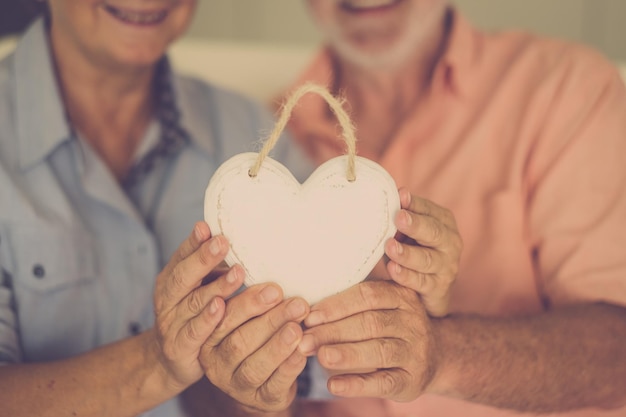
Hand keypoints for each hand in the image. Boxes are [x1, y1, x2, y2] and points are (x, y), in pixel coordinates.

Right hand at [152, 221, 243, 390]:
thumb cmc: (193, 315)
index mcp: (171, 280)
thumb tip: (242, 241)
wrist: (171, 360)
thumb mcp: (199, 288)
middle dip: (204, 258)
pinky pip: (193, 332)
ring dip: (217, 287)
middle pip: (184, 276)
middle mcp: (167, 299)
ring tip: (238, 273)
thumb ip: (213, 268)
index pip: (181, 256)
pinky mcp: (178, 347)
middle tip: (223, 242)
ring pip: (193, 302)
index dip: (193, 242)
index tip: (208, 227)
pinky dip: (206, 320)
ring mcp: (170, 323)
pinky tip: (221, 307)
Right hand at [199, 286, 309, 411]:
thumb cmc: (255, 336)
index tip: (272, 287)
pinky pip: (274, 384)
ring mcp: (237, 385)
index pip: (224, 318)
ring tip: (297, 327)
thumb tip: (266, 268)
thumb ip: (249, 299)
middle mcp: (217, 363)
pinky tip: (302, 350)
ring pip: (255, 365)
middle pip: (240, 341)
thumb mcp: (245, 317)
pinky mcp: (261, 400)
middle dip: (270, 320)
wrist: (263, 381)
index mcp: (208, 338)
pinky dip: (289, 366)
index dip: (248, 302)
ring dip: (278, 344)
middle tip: (296, 303)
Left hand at [298, 280, 437, 401]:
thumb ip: (353, 302)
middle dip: (333, 331)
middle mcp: (412, 321)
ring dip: (346, 354)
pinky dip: (357, 385)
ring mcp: (414, 352)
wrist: (436, 356)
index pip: (367, 295)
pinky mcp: (412, 380)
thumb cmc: (393, 326)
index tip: (310, 316)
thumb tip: (306, 308)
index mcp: (401, 296)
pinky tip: (334, 385)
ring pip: (378, 351)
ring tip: (320, 356)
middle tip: (305, 339)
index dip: (337, 305)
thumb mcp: (383, 306)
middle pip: (370, 323)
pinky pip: (383, 382)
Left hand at [384, 188, 462, 316]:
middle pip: (434, 232)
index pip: (430, 210)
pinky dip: (406, 276)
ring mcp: (446, 267)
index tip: (399, 196)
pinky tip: (393, 269)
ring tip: (390, 246)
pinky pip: (421, 281)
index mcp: (444, 223)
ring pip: (427, 259)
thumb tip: (397, 194)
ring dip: (407, 253)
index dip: (415, 203)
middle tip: (399, 218)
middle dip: (416, 225)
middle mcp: (450, 243)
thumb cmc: (416, 250)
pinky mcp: (438, 288)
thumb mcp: (410, 231)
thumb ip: (405, 214)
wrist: (429, 290)